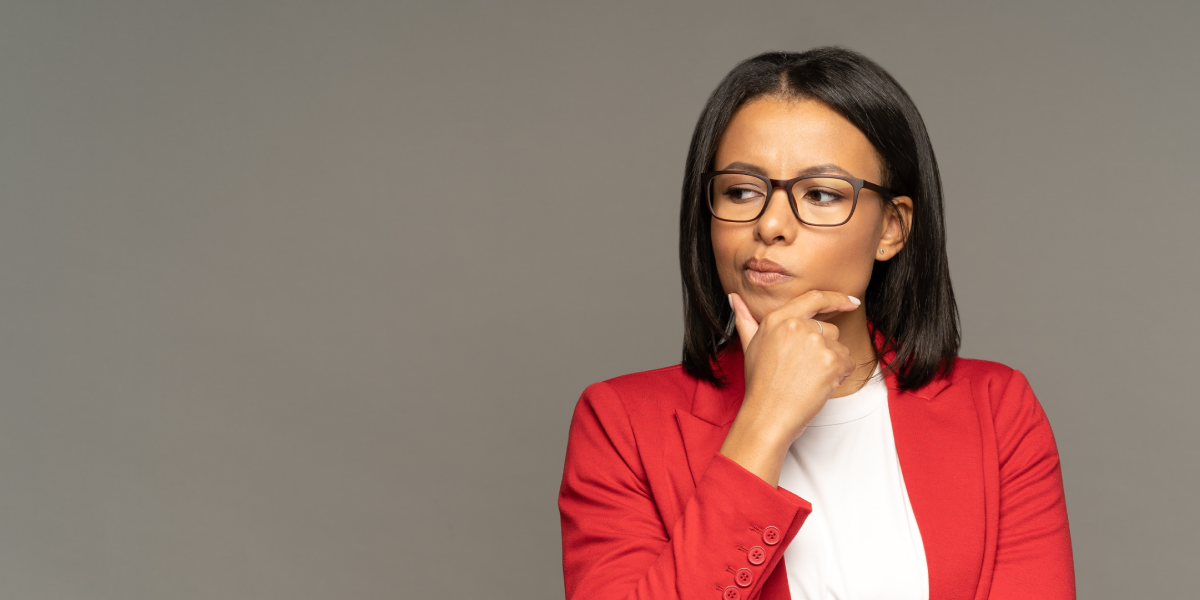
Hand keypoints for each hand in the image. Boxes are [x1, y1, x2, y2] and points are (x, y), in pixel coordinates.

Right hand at [718, 290, 859, 486]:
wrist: (767, 416)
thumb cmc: (760, 385)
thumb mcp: (750, 346)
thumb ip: (745, 319)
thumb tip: (733, 297)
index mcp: (777, 319)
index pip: (813, 299)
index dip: (836, 298)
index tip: (851, 301)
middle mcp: (796, 326)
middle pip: (829, 328)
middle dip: (824, 348)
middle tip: (804, 371)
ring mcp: (815, 342)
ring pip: (840, 346)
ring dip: (832, 363)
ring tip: (809, 380)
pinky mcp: (831, 360)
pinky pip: (848, 362)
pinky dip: (840, 375)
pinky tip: (820, 386)